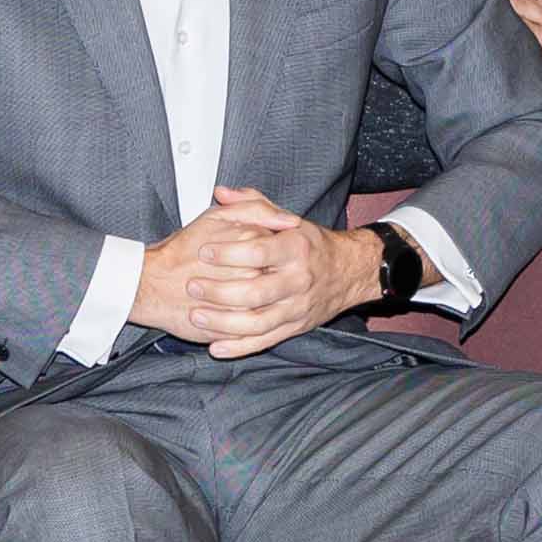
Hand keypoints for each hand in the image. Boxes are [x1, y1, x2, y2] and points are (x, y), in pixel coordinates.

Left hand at [149, 192, 382, 358]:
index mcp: (296, 248)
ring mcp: (298, 307)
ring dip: (223, 323)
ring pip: (258, 322)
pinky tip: (216, 347)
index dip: (228, 253)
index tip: (203, 251)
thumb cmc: (311, 244)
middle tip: (192, 285)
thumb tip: (221, 193)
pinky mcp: (295, 327)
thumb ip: (253, 203)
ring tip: (196, 316)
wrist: (349, 271)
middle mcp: (299, 279)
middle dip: (219, 291)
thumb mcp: (287, 217)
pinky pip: (264, 341)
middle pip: (256, 291)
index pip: (259, 251)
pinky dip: (239, 347)